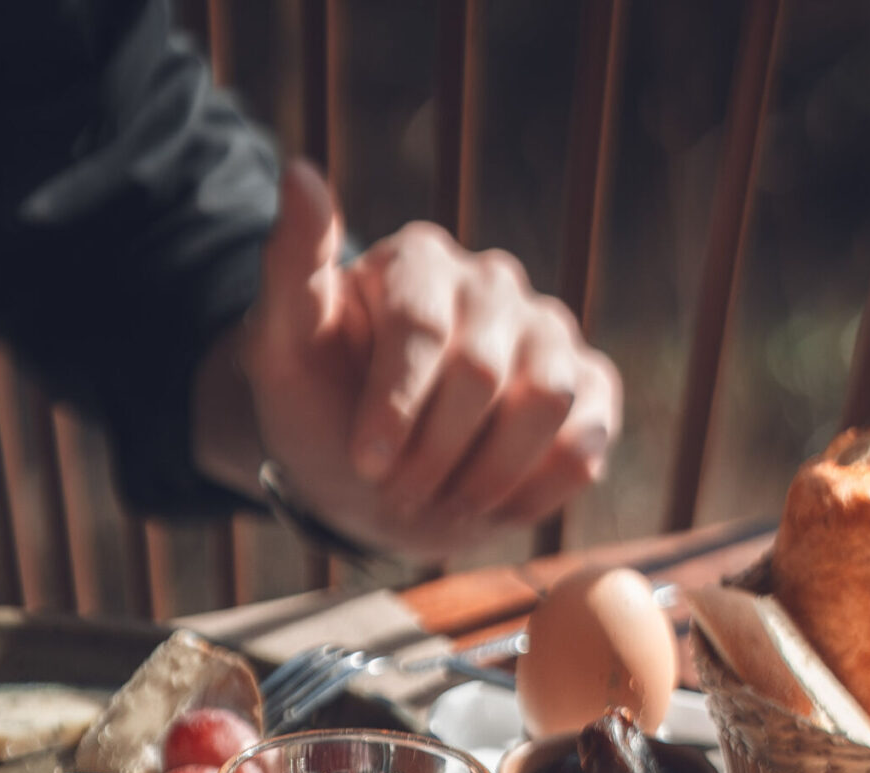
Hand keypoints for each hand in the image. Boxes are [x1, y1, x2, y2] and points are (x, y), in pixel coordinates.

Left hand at [196, 161, 621, 554]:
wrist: (371, 479)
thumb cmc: (322, 409)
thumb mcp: (281, 349)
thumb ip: (289, 265)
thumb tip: (299, 172)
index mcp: (420, 261)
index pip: (423, 326)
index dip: (396, 406)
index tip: (366, 462)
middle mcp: (492, 284)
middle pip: (482, 371)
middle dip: (435, 452)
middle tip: (400, 492)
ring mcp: (547, 335)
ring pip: (549, 400)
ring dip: (491, 474)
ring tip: (447, 500)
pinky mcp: (588, 389)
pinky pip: (588, 438)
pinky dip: (543, 487)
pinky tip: (497, 503)